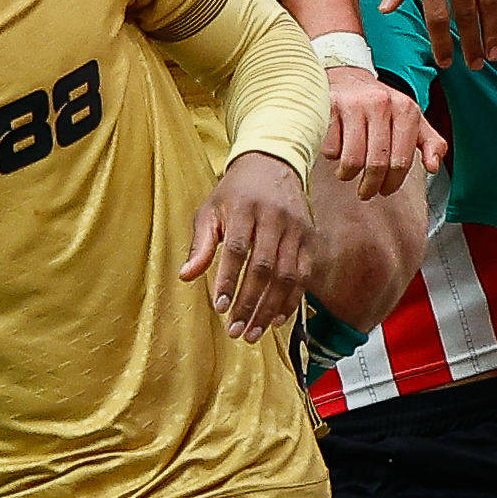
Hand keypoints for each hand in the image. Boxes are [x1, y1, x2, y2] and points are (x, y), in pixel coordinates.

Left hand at [182, 149, 314, 338]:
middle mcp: (274, 218)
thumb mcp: (210, 210)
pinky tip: (276, 319)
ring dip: (269, 308)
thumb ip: (200, 243)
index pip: (237, 249)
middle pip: (264, 267)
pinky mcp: (309, 239)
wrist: (272, 165)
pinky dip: (291, 300)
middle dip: (249, 303)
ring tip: (253, 332)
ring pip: (286, 275)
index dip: (228, 280)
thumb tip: (186, 276)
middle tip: (234, 329)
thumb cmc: (235, 193)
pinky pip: (304, 275)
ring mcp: (296, 229)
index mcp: (244, 208)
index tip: (219, 307)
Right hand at [323, 61, 440, 200]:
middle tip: (366, 193)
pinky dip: (332, 157)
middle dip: (370, 186)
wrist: (348, 78)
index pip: (401, 160)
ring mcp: (353, 104)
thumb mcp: (411, 120)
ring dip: (348, 175)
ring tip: (348, 173)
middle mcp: (381, 103)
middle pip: (376, 163)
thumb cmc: (382, 107)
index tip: (385, 191)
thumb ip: (430, 142)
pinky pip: (331, 149)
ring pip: (352, 160)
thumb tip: (434, 166)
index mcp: (405, 109)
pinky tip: (337, 151)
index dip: (393, 183)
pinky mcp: (328, 107)